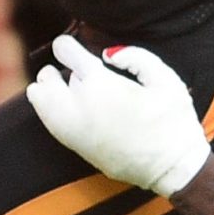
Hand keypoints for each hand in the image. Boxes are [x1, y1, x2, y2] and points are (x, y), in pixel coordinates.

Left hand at [25, 35, 211, 196]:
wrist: (171, 168)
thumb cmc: (173, 121)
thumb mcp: (166, 79)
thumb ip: (136, 57)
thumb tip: (108, 54)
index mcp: (101, 84)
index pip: (67, 53)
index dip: (67, 46)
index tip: (70, 46)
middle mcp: (80, 105)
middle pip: (49, 76)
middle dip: (60, 69)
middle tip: (77, 71)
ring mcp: (74, 129)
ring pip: (41, 99)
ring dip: (51, 89)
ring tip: (66, 87)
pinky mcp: (75, 146)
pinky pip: (48, 121)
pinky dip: (51, 109)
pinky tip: (68, 107)